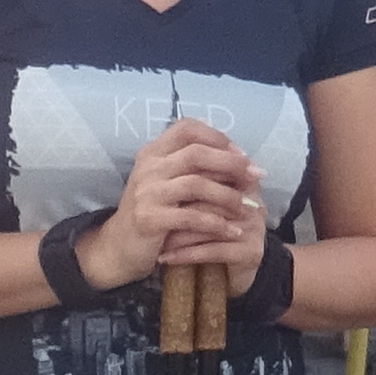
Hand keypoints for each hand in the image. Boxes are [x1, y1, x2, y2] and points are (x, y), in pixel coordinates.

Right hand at [101, 117, 270, 281]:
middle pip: (196, 153)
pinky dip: (217, 223)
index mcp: (153, 152)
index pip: (187, 128)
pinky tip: (233, 230)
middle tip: (256, 176)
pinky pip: (191, 217)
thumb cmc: (153, 212)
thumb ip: (193, 168)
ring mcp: (147, 192)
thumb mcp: (167, 183)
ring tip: (249, 207)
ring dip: (229, 196)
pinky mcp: (149, 218)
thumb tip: (239, 160)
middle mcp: (148, 167)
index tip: (242, 155)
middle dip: (232, 164)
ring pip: (197, 184)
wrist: (119, 247)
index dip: (218, 137)